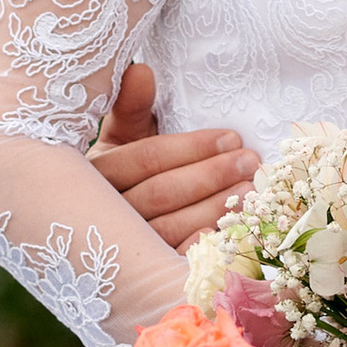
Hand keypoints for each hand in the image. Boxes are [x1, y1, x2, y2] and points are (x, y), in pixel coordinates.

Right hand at [92, 62, 256, 248]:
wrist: (104, 226)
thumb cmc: (126, 169)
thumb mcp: (124, 136)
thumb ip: (132, 106)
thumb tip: (141, 72)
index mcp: (95, 173)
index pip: (146, 159)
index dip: (191, 148)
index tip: (232, 137)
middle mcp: (100, 213)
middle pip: (160, 194)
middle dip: (210, 176)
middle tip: (250, 162)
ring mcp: (119, 248)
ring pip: (168, 229)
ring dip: (214, 209)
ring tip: (251, 191)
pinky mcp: (139, 274)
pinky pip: (171, 261)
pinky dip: (201, 247)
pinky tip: (228, 232)